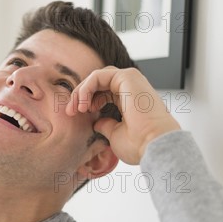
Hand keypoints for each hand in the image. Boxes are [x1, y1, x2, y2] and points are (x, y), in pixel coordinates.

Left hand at [66, 66, 180, 164]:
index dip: (85, 101)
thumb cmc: (139, 144)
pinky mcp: (128, 77)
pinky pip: (98, 76)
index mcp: (130, 100)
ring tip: (76, 108)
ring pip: (97, 77)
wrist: (153, 146)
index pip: (102, 92)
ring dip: (81, 91)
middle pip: (98, 82)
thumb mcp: (115, 134)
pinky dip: (86, 88)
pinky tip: (83, 104)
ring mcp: (131, 81)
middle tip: (70, 111)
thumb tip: (97, 123)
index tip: (74, 115)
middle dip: (80, 95)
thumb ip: (106, 125)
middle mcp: (132, 88)